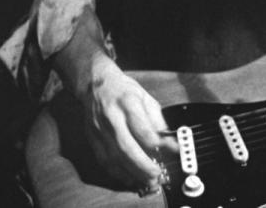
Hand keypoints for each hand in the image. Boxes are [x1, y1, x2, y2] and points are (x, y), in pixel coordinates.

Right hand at [82, 56, 177, 193]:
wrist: (95, 85)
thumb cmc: (123, 91)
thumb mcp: (146, 98)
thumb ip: (157, 120)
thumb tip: (169, 141)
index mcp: (128, 103)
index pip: (143, 129)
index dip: (159, 144)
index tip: (173, 151)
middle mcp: (112, 117)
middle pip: (126, 147)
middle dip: (143, 165)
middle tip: (157, 174)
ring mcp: (99, 129)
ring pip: (114, 157)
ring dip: (131, 173)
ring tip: (146, 180)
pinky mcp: (92, 139)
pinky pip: (104, 160)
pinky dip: (118, 172)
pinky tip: (129, 177)